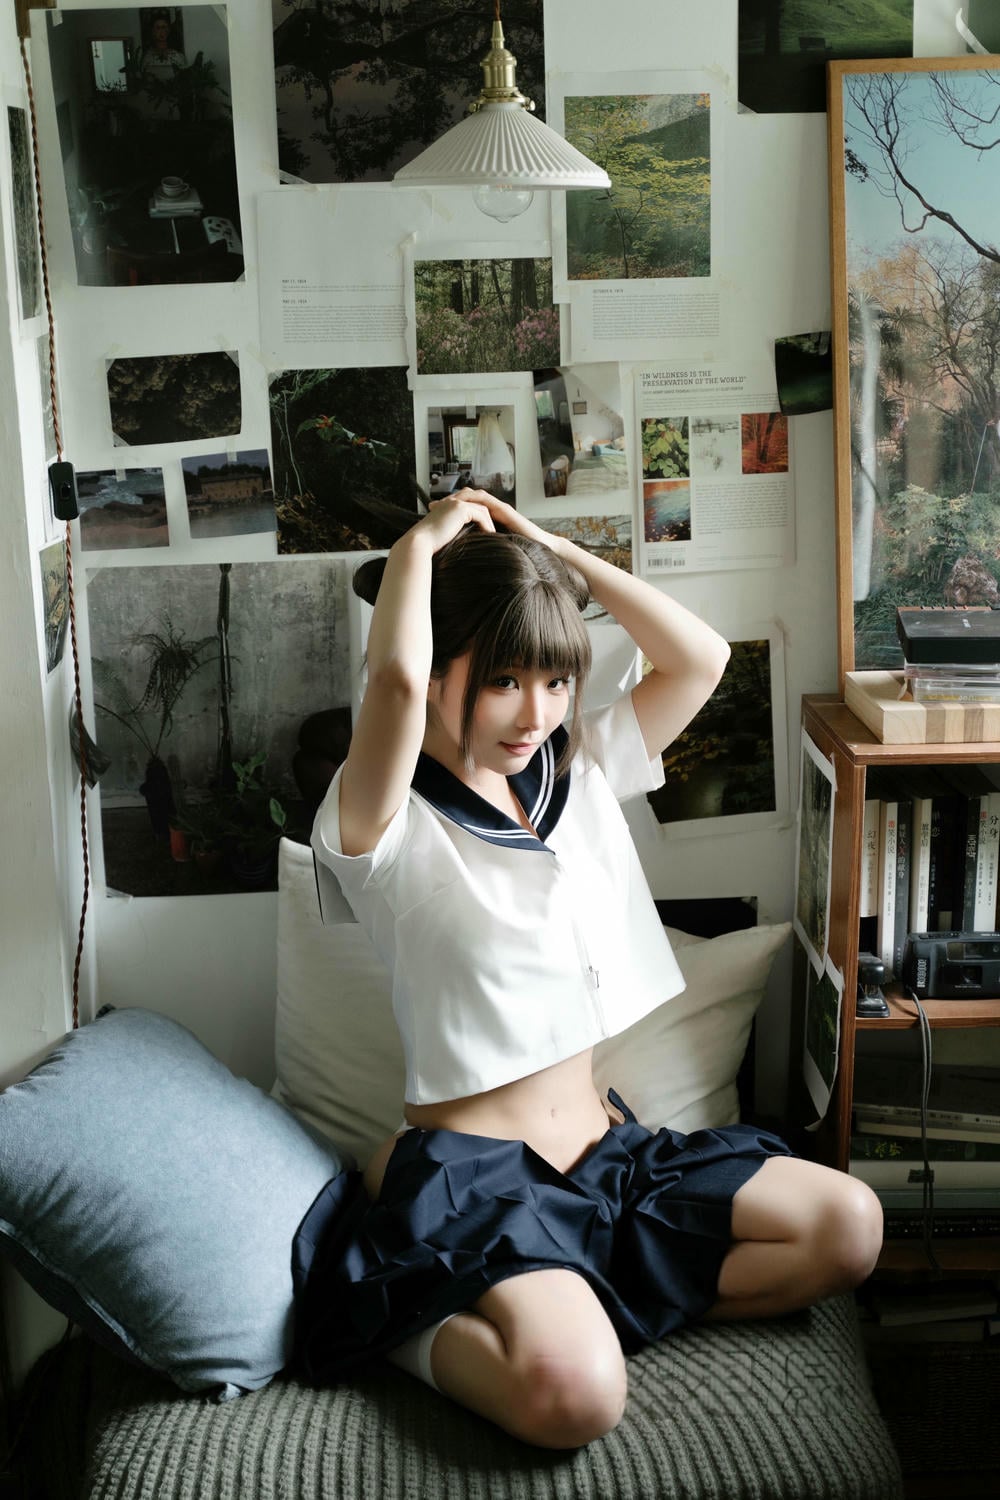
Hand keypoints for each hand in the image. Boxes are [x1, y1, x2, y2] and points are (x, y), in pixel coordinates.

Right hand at [408, 493, 495, 552]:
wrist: (420, 542)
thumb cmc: (428, 543)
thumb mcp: (443, 534)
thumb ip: (452, 531)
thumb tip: (461, 540)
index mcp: (445, 505)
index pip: (468, 506)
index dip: (479, 516)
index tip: (486, 529)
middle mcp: (451, 501)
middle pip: (477, 503)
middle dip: (487, 515)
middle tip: (493, 529)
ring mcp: (456, 502)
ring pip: (481, 509)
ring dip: (489, 522)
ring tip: (493, 534)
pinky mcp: (460, 508)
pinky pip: (480, 514)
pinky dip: (487, 525)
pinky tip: (489, 535)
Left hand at [444, 489, 566, 555]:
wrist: (538, 548)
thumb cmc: (515, 551)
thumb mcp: (489, 550)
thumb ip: (477, 549)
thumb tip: (458, 561)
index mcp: (484, 518)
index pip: (463, 509)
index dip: (447, 510)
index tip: (431, 514)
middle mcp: (490, 510)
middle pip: (465, 499)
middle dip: (448, 501)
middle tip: (432, 505)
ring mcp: (497, 508)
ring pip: (475, 497)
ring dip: (458, 497)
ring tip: (445, 502)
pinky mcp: (504, 510)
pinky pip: (487, 501)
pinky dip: (474, 500)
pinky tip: (463, 502)